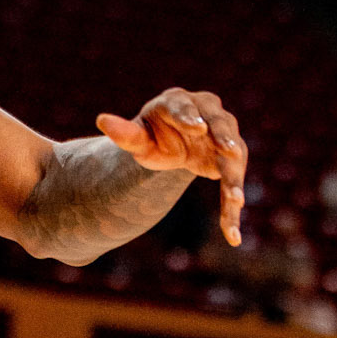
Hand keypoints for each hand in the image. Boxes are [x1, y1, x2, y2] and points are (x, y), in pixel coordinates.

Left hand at [96, 88, 246, 245]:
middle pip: (220, 123)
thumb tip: (101, 121)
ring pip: (234, 155)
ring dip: (235, 178)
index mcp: (177, 102)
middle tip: (231, 151)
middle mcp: (207, 112)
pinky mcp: (234, 160)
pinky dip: (232, 208)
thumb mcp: (139, 138)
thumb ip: (124, 133)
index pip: (184, 107)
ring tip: (235, 199)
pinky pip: (234, 182)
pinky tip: (231, 235)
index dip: (190, 117)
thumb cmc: (153, 137)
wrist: (175, 147)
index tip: (198, 128)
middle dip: (225, 138)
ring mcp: (225, 135)